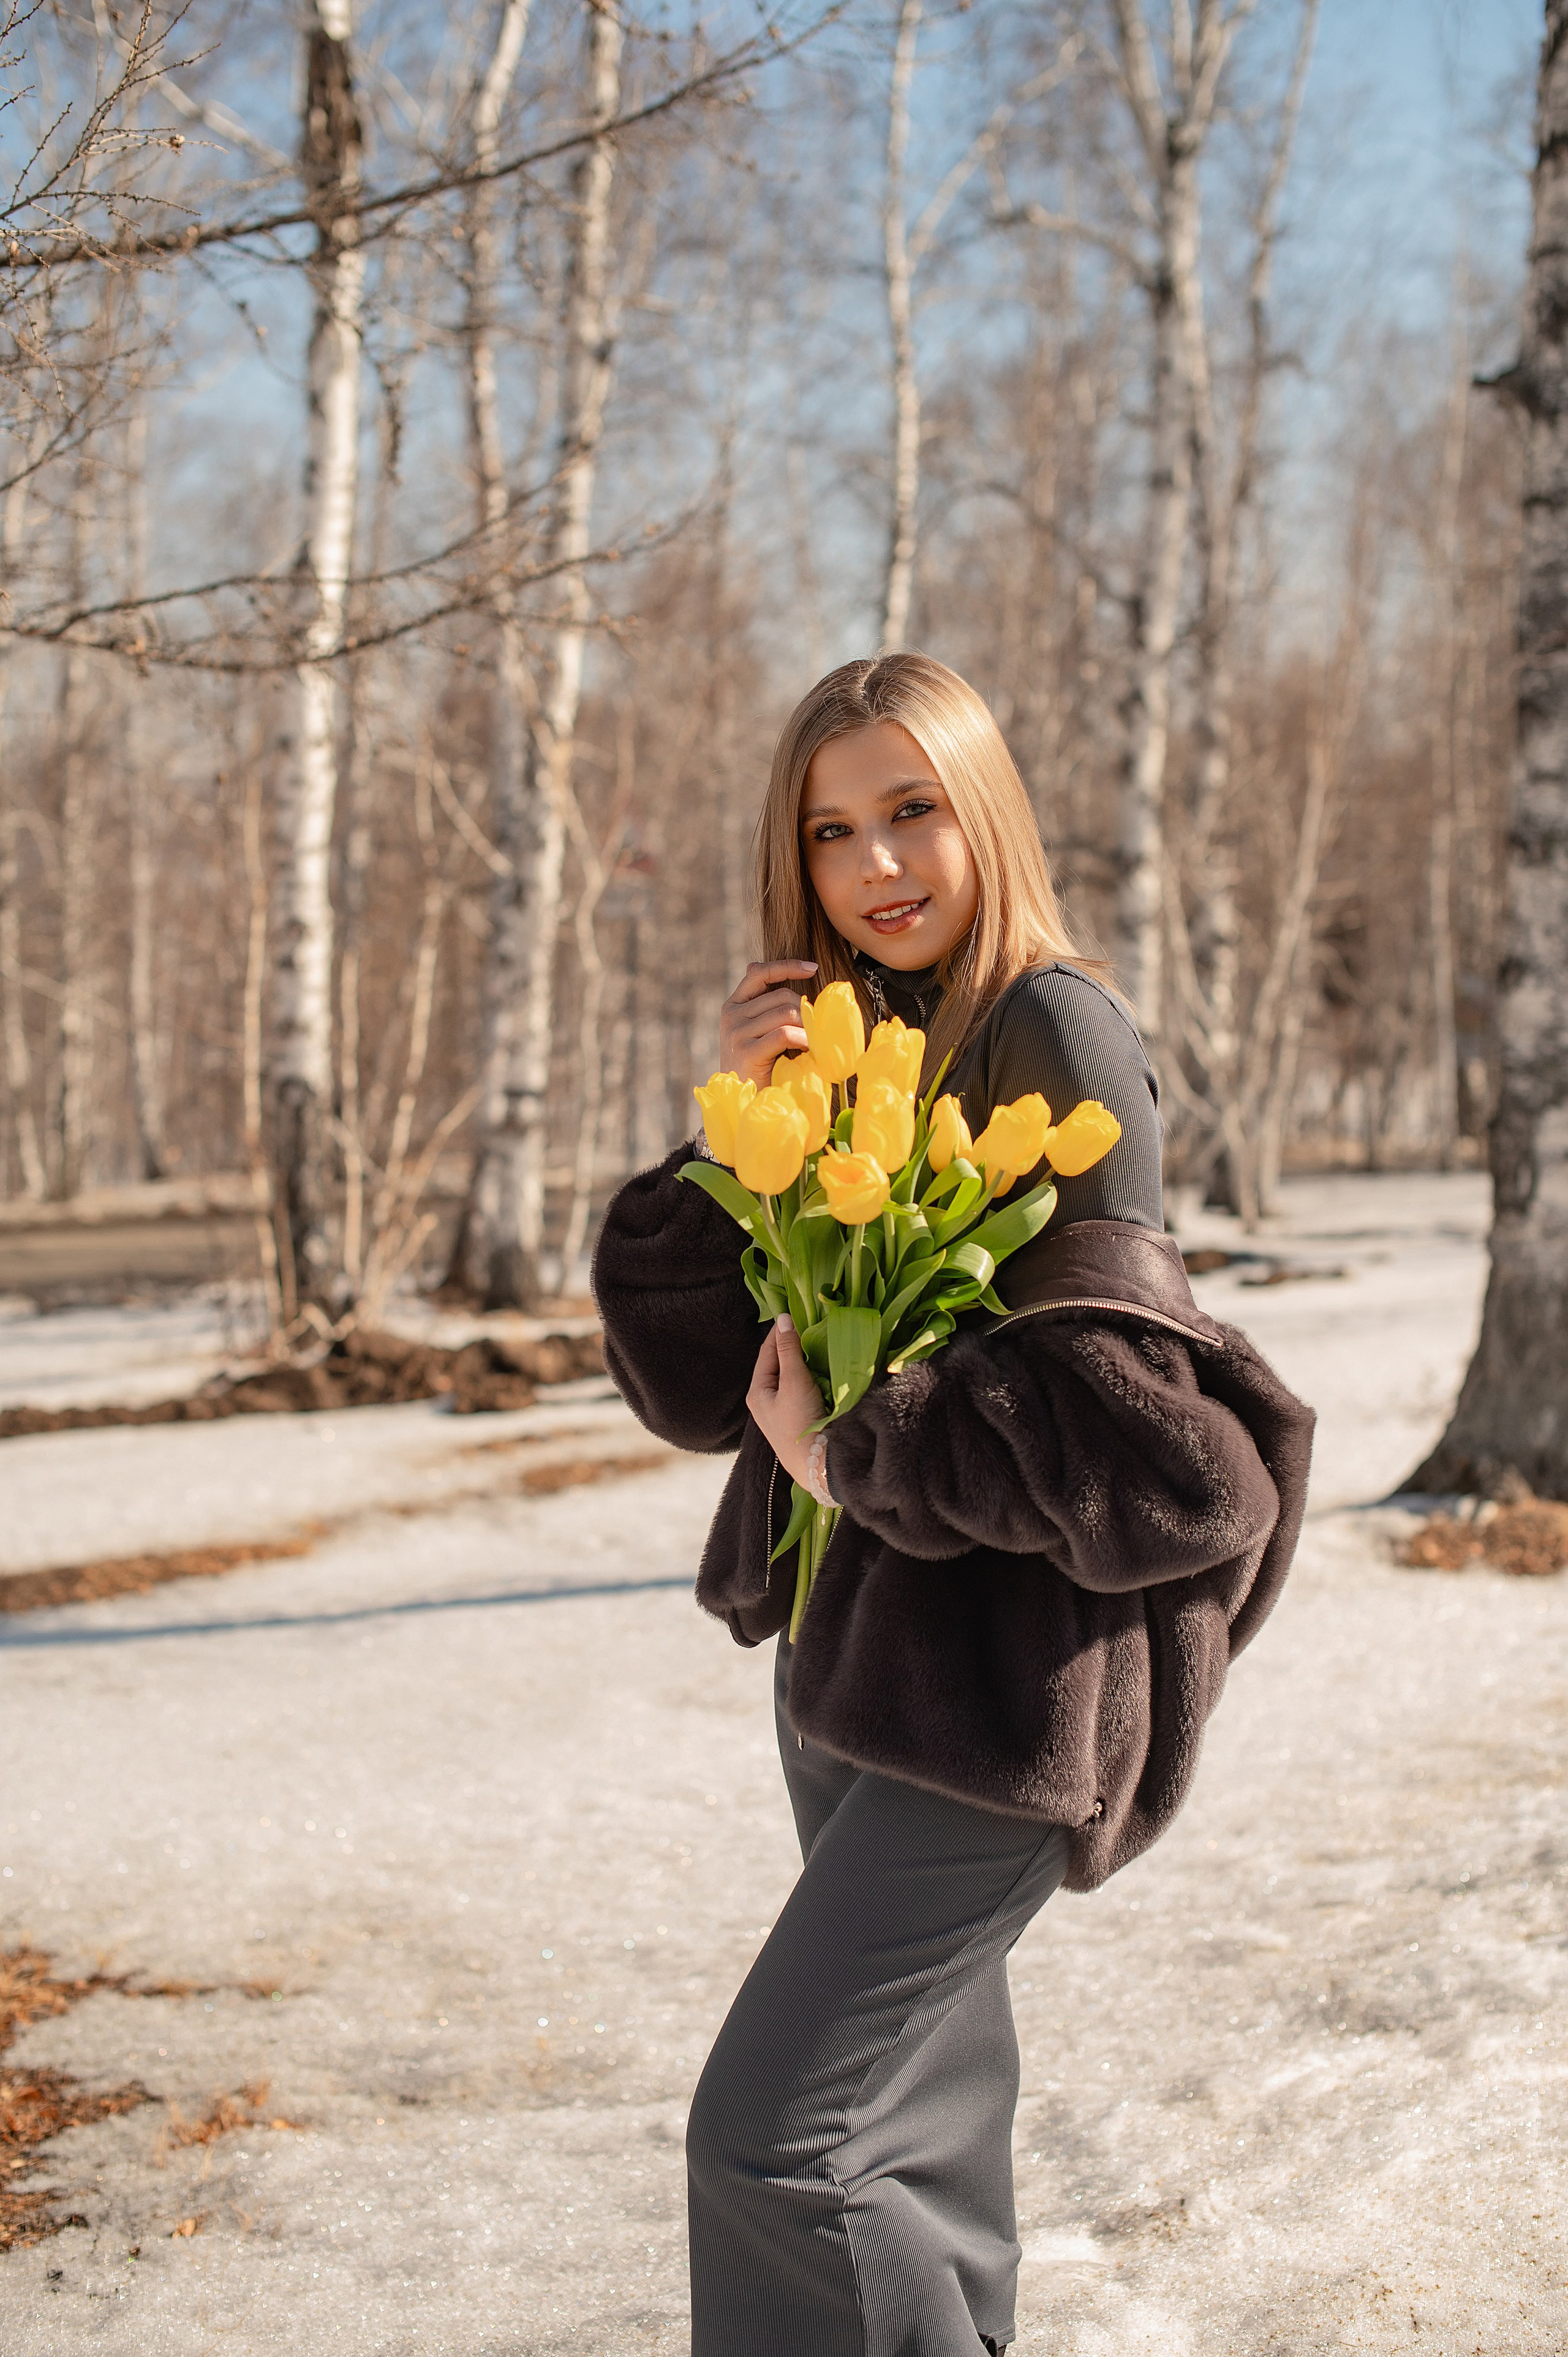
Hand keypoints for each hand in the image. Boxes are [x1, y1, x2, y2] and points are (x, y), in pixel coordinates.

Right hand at [719, 959, 816, 1087]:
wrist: (744, 1101)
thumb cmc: (758, 1067)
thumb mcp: (759, 1032)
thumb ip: (764, 1006)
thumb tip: (766, 972)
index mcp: (733, 1006)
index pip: (760, 973)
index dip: (787, 967)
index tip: (813, 968)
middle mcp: (732, 1015)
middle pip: (781, 997)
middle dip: (805, 1010)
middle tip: (816, 1029)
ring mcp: (736, 1032)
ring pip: (785, 1013)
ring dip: (807, 1027)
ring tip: (814, 1042)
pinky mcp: (746, 1050)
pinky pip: (784, 1034)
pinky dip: (803, 1039)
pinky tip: (811, 1050)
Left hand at [746, 1315, 822, 1488]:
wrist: (816, 1465)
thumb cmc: (799, 1422)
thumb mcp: (794, 1382)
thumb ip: (789, 1350)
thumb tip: (783, 1319)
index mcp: (757, 1392)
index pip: (767, 1351)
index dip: (780, 1331)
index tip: (796, 1312)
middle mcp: (766, 1400)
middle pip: (779, 1363)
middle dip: (793, 1344)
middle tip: (811, 1325)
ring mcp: (782, 1410)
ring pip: (792, 1376)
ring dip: (804, 1360)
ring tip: (819, 1342)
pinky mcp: (799, 1417)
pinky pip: (803, 1388)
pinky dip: (812, 1375)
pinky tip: (824, 1368)